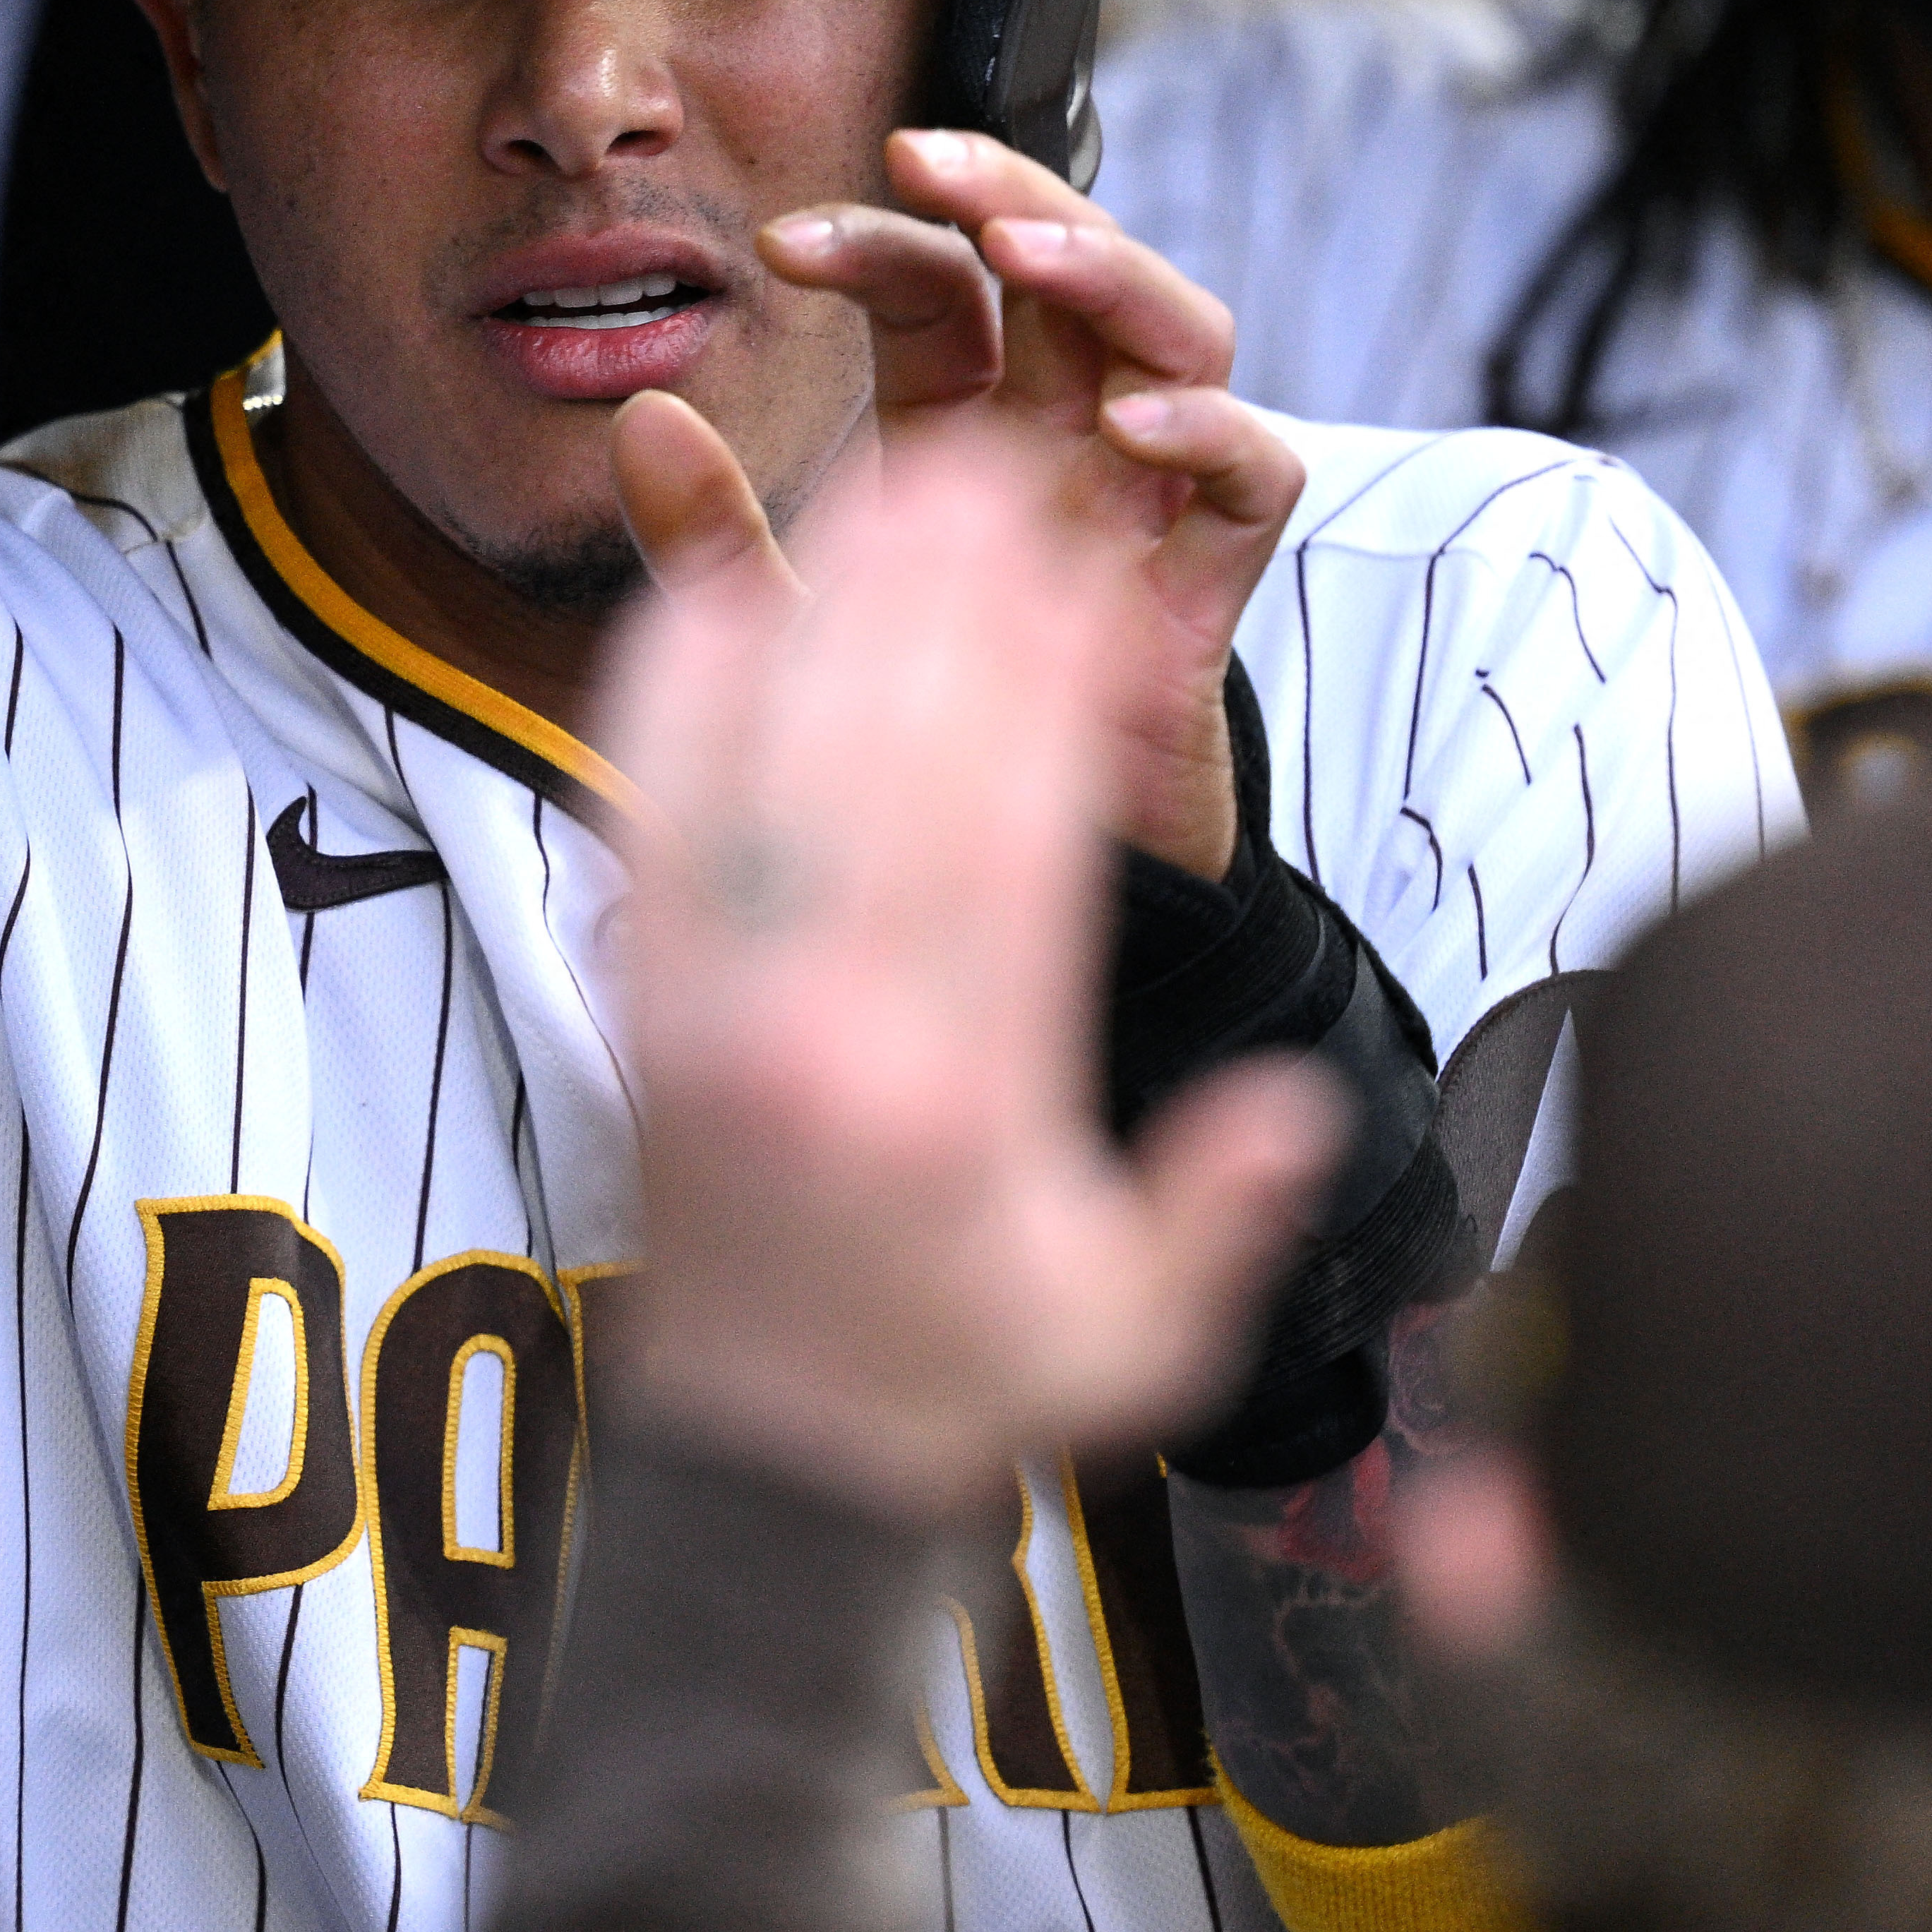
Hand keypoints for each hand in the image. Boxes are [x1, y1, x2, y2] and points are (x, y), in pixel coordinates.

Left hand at [595, 428, 1331, 1519]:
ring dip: (833, 602)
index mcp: (952, 1101)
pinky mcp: (633, 996)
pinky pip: (650, 808)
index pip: (1005, 845)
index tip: (1089, 574)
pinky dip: (684, 684)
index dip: (1049, 691)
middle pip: (887, 762)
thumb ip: (1217, 1213)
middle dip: (947, 598)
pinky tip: (728, 580)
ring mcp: (703, 1006)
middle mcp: (815, 1033)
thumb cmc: (965, 1384)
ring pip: (769, 755)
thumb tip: (1297, 1104)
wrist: (767, 1468)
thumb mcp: (1133, 1336)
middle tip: (1001, 464)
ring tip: (896, 478)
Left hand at [618, 129, 1297, 876]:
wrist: (998, 891)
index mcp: (963, 433)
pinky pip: (1253, 474)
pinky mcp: (1205, 586)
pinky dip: (1208, 429)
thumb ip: (711, 534)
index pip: (946, 291)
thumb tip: (639, 414)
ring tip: (1027, 253)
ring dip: (1112, 273)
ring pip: (1179, 334)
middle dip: (1014, 193)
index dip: (882, 242)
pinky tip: (1130, 419)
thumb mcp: (781, 633)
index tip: (781, 243)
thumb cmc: (898, 746)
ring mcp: (1146, 504)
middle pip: (1075, 271)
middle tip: (931, 161)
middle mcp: (1064, 444)